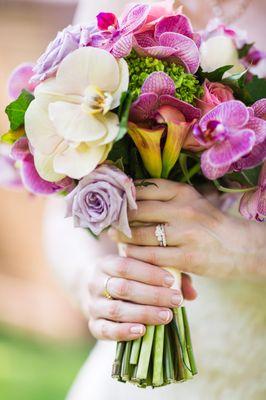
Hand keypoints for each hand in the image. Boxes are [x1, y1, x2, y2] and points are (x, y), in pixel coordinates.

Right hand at [87, 255, 196, 340]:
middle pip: (123, 288)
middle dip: (152, 295)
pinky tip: (142, 331)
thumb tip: (193, 293)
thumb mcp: (143, 268)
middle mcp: (95, 282)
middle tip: (176, 300)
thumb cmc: (129, 276)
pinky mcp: (92, 324)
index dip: (149, 273)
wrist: (97, 288)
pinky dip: (123, 332)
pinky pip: (105, 331)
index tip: (171, 280)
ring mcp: (92, 305)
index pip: (125, 265)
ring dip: (144, 313)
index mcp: (106, 263)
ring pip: (116, 310)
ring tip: (167, 316)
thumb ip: (168, 275)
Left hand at [109, 180, 265, 278]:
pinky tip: (128, 254)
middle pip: (138, 210)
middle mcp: (183, 208)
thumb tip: (131, 197)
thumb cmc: (210, 225)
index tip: (111, 200)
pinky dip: (135, 255)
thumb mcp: (192, 202)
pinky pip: (150, 256)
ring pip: (140, 234)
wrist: (241, 248)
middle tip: (106, 221)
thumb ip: (166, 199)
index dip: (124, 194)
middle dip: (118, 216)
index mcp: (183, 192)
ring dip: (123, 237)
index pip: (145, 188)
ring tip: (113, 237)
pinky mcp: (186, 257)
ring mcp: (185, 233)